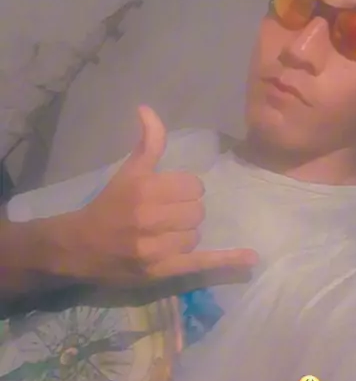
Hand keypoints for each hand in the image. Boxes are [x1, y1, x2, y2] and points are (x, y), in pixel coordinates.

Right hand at [60, 106, 257, 285]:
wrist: (80, 246)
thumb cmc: (109, 205)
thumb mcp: (128, 171)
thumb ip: (147, 142)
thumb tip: (147, 109)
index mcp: (145, 189)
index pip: (192, 186)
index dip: (184, 189)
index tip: (171, 194)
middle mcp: (150, 217)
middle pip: (197, 211)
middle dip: (186, 211)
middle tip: (168, 215)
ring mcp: (155, 247)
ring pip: (195, 234)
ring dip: (186, 234)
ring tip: (166, 234)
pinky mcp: (161, 271)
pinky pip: (201, 263)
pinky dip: (227, 260)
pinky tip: (251, 258)